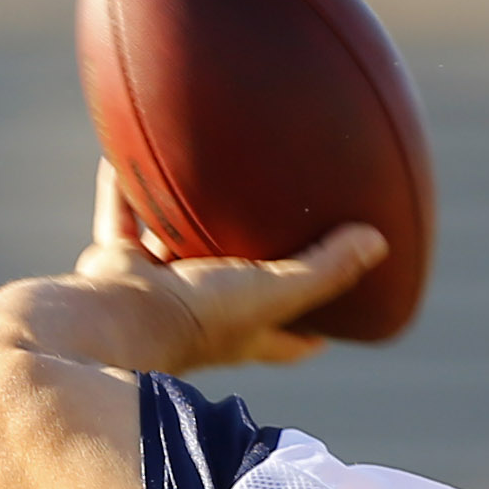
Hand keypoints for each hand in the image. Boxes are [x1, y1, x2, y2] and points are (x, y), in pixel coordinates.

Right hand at [60, 162, 388, 372]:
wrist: (110, 320)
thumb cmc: (194, 318)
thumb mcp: (272, 291)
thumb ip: (323, 269)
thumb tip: (378, 242)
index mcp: (240, 333)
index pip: (289, 341)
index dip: (314, 331)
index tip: (340, 315)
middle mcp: (198, 314)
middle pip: (235, 289)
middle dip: (252, 264)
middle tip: (274, 227)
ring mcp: (154, 290)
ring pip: (175, 247)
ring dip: (186, 218)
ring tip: (205, 181)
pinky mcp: (116, 265)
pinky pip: (122, 215)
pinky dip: (126, 185)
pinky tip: (133, 147)